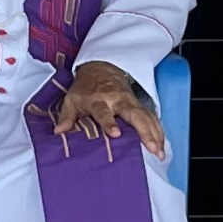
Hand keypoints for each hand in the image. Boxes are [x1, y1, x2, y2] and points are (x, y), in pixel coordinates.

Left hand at [49, 61, 166, 158]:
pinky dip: (159, 130)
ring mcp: (131, 102)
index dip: (109, 123)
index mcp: (99, 100)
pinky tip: (162, 145)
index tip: (116, 134)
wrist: (101, 68)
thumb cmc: (85, 89)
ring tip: (160, 152)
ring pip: (146, 116)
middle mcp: (118, 100)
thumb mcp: (72, 100)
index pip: (104, 112)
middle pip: (134, 114)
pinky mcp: (139, 104)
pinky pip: (151, 117)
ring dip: (155, 134)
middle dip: (145, 131)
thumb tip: (59, 132)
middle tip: (152, 148)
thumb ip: (67, 117)